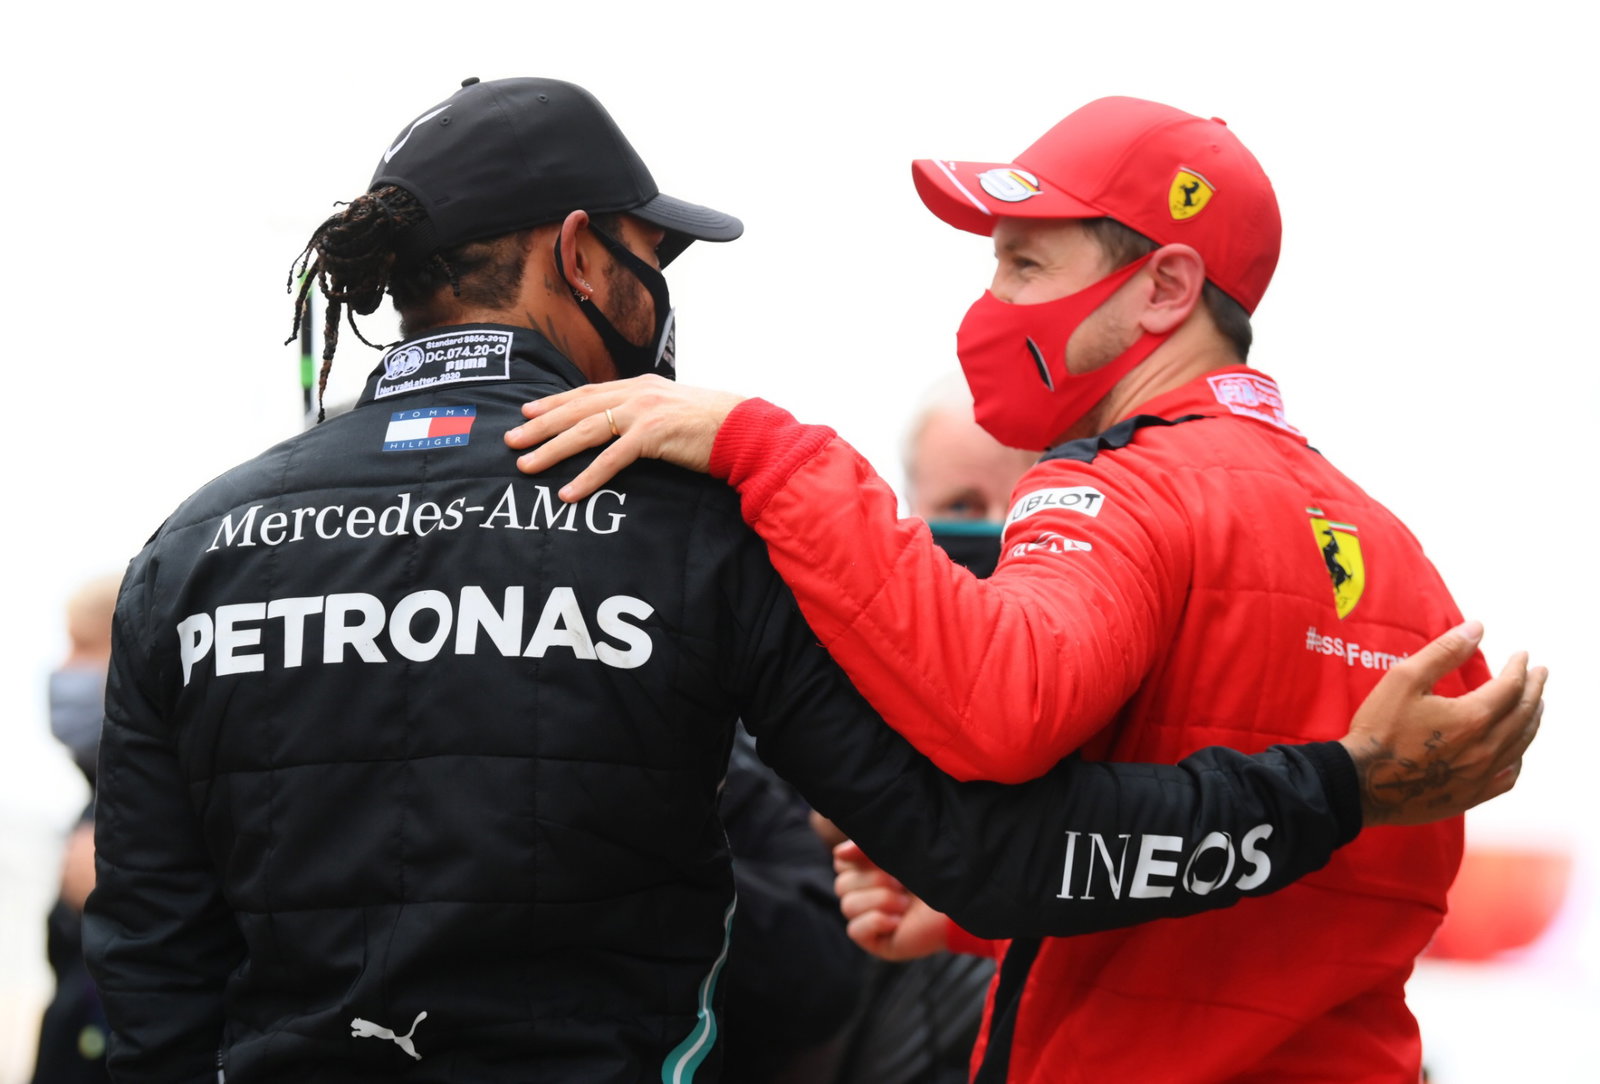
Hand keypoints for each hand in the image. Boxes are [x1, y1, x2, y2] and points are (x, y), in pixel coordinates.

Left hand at [503, 375, 745, 501]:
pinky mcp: (653, 435)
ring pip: (585, 431)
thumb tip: (625, 429)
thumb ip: (646, 415)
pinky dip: (587, 476)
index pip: (587, 392)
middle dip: (540, 425)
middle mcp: (636, 393)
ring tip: (526, 465)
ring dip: (552, 449)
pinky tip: (568, 492)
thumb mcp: (673, 411)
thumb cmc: (713, 427)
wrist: (744, 430)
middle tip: (511, 439)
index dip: (554, 402)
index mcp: (639, 385)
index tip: (527, 411)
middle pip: (576, 409)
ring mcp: (643, 412)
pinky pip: (611, 459)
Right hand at [833, 839, 948, 961]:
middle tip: (902, 884)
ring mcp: (871, 919)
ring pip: (847, 906)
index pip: (841, 863)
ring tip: (906, 904)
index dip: (860, 861)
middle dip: (875, 881)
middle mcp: (867, 894)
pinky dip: (876, 922)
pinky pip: (854, 930)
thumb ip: (866, 846)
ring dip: (881, 901)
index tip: (884, 859)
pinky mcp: (877, 942)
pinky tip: (899, 922)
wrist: (961, 902)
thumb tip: (838, 853)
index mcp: (870, 870)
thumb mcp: (897, 851)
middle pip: (842, 885)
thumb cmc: (933, 873)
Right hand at [1339, 621, 1544, 827]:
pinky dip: (1518, 757)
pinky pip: (1508, 776)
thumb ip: (1444, 652)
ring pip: (1520, 744)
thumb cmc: (1378, 729)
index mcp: (1472, 717)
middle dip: (1534, 689)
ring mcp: (1480, 775)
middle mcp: (1485, 748)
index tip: (1522, 655)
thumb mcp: (1404, 679)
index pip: (1510, 687)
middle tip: (1540, 673)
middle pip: (1523, 714)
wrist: (1360, 783)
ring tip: (1535, 705)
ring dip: (1532, 720)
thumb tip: (1477, 628)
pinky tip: (1516, 750)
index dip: (1519, 668)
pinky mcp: (1470, 795)